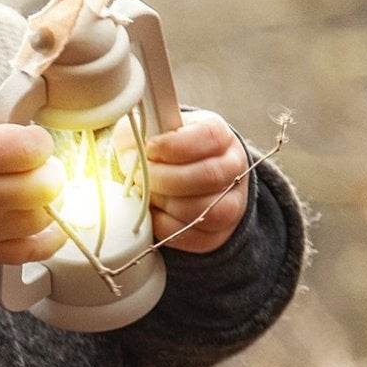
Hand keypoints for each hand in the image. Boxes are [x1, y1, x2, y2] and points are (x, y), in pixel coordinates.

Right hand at [0, 92, 63, 264]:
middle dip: (49, 170)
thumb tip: (18, 108)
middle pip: (45, 186)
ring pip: (44, 218)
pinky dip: (49, 237)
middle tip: (35, 166)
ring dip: (46, 201)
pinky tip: (42, 220)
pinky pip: (36, 250)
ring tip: (31, 190)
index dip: (39, 140)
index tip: (30, 139)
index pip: (30, 148)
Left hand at [144, 109, 248, 252]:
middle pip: (208, 176)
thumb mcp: (150, 129)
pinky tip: (154, 212)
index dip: (173, 146)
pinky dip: (166, 227)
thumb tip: (133, 154)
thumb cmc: (164, 150)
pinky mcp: (218, 233)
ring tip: (147, 195)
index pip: (207, 137)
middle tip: (139, 177)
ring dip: (165, 204)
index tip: (150, 149)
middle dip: (164, 179)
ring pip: (203, 210)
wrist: (183, 177)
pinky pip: (194, 237)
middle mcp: (233, 167)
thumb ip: (139, 131)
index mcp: (218, 134)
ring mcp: (231, 203)